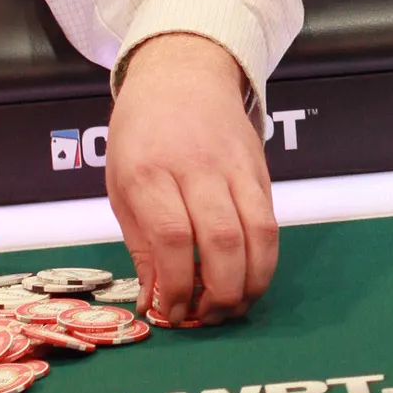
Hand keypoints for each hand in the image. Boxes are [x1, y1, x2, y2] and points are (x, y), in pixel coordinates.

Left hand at [105, 33, 278, 324]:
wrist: (184, 74)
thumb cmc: (142, 135)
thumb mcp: (122, 186)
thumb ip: (142, 245)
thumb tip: (156, 303)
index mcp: (149, 172)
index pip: (173, 236)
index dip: (177, 284)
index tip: (173, 312)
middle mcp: (196, 167)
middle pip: (222, 238)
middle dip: (220, 290)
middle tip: (209, 318)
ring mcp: (235, 165)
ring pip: (258, 231)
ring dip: (252, 280)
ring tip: (236, 305)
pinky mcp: (260, 169)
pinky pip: (270, 220)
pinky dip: (265, 257)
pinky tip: (250, 277)